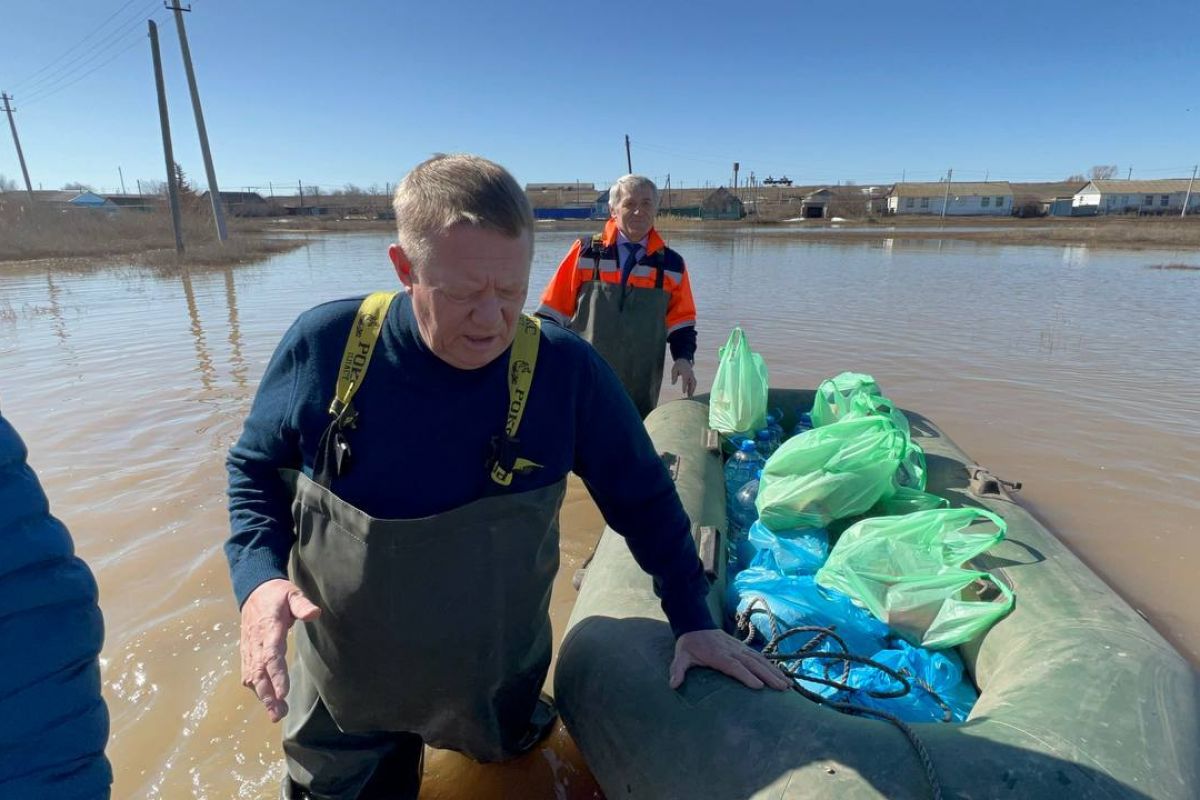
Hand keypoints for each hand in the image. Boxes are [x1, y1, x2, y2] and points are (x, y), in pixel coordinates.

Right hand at [239, 578, 320, 721]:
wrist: (254, 590)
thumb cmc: (277, 594)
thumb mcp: (292, 593)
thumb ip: (302, 604)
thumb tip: (315, 614)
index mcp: (269, 628)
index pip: (271, 655)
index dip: (276, 675)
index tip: (283, 693)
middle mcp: (256, 641)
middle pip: (259, 672)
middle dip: (268, 694)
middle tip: (279, 713)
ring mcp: (249, 648)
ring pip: (252, 676)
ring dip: (262, 696)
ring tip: (276, 714)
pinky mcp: (247, 652)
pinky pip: (248, 673)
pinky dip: (256, 689)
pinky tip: (266, 702)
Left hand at [668, 629, 790, 690]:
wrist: (696, 624)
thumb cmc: (689, 645)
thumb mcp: (681, 656)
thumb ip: (678, 670)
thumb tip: (673, 685)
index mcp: (719, 655)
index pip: (734, 666)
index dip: (746, 675)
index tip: (759, 686)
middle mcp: (732, 651)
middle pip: (753, 664)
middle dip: (768, 676)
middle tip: (782, 689)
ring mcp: (740, 649)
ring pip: (760, 661)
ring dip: (774, 672)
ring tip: (787, 685)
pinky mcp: (743, 648)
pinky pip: (759, 657)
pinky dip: (771, 666)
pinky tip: (781, 675)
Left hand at [671, 358, 696, 396]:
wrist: (683, 360)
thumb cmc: (678, 365)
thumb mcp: (674, 370)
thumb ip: (674, 376)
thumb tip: (673, 383)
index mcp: (685, 372)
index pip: (685, 381)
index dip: (685, 386)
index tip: (683, 392)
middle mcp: (690, 374)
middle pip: (692, 382)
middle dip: (691, 389)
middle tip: (689, 396)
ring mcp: (692, 375)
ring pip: (694, 383)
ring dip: (692, 389)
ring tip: (690, 396)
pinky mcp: (692, 376)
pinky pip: (693, 383)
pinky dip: (692, 388)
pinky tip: (689, 393)